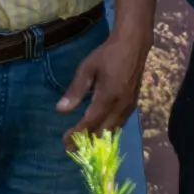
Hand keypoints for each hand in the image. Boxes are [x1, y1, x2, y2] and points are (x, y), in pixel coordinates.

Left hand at [58, 29, 149, 147]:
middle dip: (86, 141)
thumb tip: (60, 110)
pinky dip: (108, 131)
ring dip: (98, 139)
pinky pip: (120, 124)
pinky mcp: (133, 104)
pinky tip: (99, 132)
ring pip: (113, 130)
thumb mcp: (86, 69)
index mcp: (108, 97)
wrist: (133, 45)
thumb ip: (75, 91)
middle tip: (71, 148)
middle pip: (103, 131)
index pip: (90, 122)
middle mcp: (121, 106)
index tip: (65, 142)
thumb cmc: (107, 55)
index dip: (77, 134)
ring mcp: (129, 106)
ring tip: (82, 144)